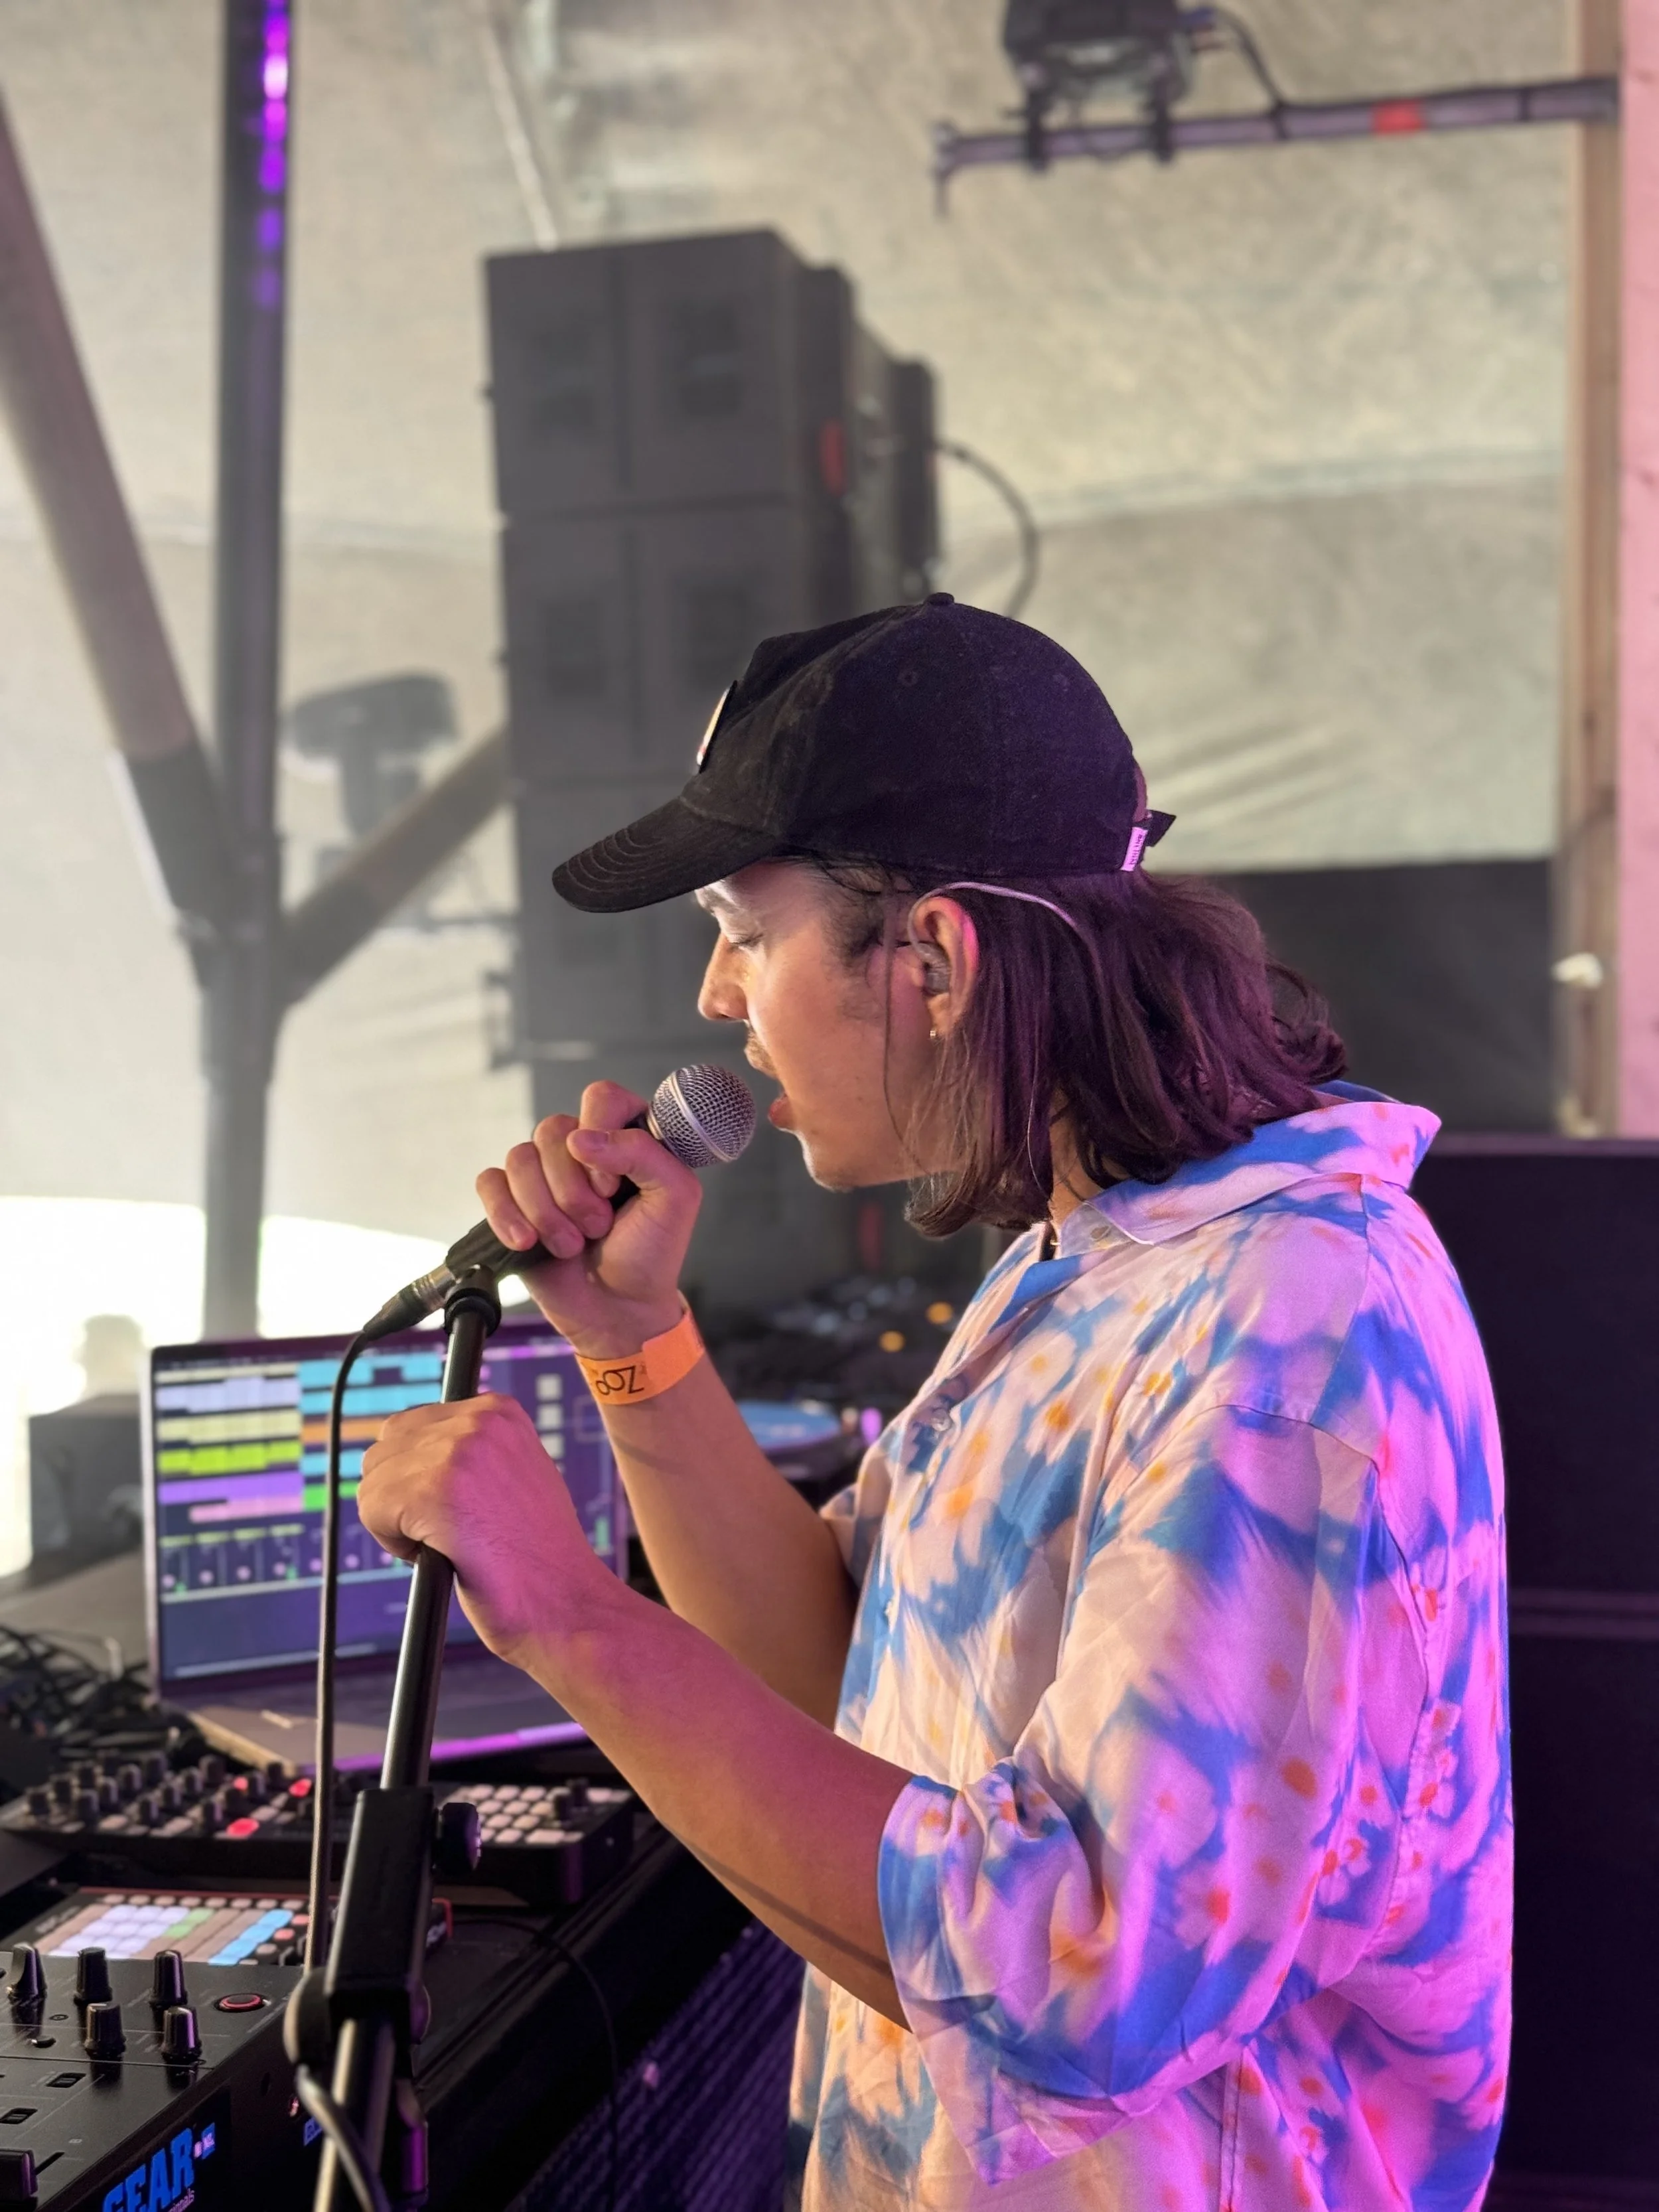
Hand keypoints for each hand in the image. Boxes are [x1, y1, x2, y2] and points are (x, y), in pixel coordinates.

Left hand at [356, 1394, 608, 1667]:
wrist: (565, 1601)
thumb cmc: (537, 1554)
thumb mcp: (514, 1475)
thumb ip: (470, 1453)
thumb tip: (411, 1450)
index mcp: (499, 1411)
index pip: (412, 1425)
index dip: (419, 1476)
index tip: (455, 1509)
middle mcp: (478, 1421)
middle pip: (386, 1448)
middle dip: (401, 1495)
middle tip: (446, 1533)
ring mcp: (456, 1453)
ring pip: (374, 1481)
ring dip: (397, 1521)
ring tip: (447, 1546)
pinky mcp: (433, 1492)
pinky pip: (372, 1509)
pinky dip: (393, 1543)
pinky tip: (438, 1555)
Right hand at [478, 1080, 697, 1356]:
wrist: (617, 1308)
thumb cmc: (650, 1252)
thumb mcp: (674, 1198)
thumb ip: (643, 1153)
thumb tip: (581, 1138)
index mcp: (626, 1135)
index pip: (601, 1097)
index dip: (601, 1136)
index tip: (613, 1186)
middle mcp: (582, 1147)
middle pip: (553, 1130)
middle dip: (574, 1191)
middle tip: (598, 1226)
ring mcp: (543, 1172)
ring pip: (520, 1158)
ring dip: (546, 1212)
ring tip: (572, 1243)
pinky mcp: (511, 1200)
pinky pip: (490, 1182)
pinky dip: (506, 1215)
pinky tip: (528, 1242)